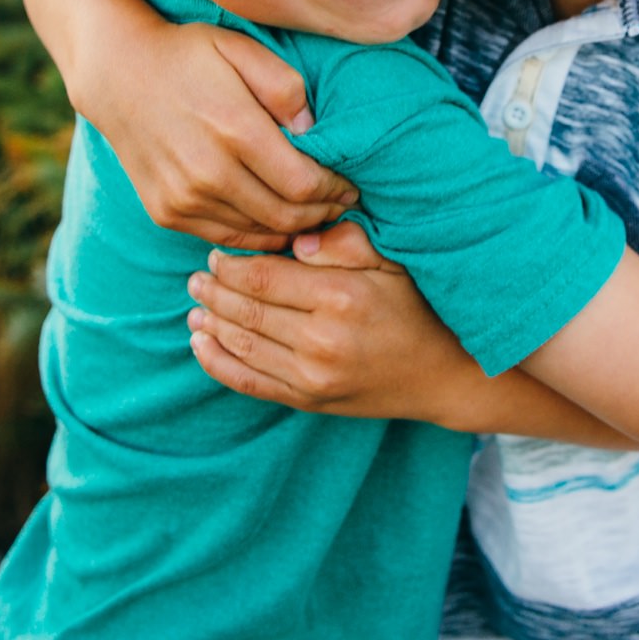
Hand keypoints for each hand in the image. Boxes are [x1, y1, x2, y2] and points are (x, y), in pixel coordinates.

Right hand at [88, 22, 358, 249]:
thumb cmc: (189, 56)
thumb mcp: (241, 49)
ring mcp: (183, 198)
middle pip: (286, 216)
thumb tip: (313, 129)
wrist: (118, 75)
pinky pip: (226, 237)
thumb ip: (284, 86)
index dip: (335, 191)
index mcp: (234, 130)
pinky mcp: (167, 213)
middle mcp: (207, 172)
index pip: (304, 184)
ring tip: (313, 213)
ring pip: (258, 233)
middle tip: (340, 205)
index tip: (350, 186)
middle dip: (322, 214)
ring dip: (293, 229)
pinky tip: (273, 220)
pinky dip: (257, 234)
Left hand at [186, 221, 485, 420]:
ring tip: (194, 307)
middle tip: (195, 277)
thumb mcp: (392, 263)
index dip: (232, 266)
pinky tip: (201, 345)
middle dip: (214, 292)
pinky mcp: (310, 401)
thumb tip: (294, 238)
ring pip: (242, 345)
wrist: (444, 374)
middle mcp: (321, 338)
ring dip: (210, 324)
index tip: (217, 255)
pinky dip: (218, 363)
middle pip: (247, 310)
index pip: (264, 277)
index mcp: (340, 296)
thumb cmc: (418, 309)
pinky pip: (250, 383)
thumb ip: (345, 243)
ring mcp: (313, 376)